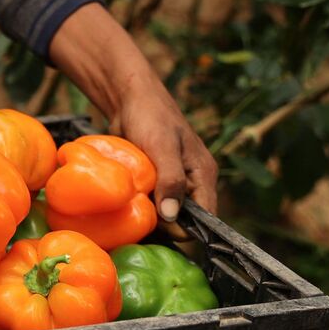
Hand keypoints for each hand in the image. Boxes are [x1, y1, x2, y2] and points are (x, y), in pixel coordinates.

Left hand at [49, 3, 217, 220]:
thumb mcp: (162, 149)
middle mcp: (191, 181)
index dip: (185, 230)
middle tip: (140, 227)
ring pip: (164, 213)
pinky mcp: (152, 179)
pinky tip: (123, 211)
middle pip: (183, 219)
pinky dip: (139, 207)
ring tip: (129, 222)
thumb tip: (174, 218)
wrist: (127, 96)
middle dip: (165, 227)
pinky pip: (149, 201)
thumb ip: (171, 181)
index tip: (161, 233)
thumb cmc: (150, 117)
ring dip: (149, 218)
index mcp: (203, 175)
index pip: (205, 218)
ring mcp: (171, 181)